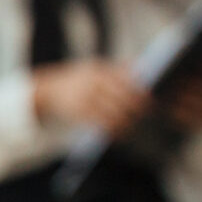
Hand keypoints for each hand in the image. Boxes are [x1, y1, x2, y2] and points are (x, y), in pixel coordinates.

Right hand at [31, 60, 149, 134]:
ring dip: (127, 122)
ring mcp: (85, 99)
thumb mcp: (94, 68)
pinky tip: (121, 134)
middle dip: (137, 108)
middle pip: (122, 98)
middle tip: (147, 114)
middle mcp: (92, 84)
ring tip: (135, 126)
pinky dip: (114, 131)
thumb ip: (117, 69)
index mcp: (98, 71)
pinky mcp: (80, 114)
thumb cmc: (79, 79)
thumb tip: (142, 70)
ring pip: (113, 114)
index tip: (151, 99)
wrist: (49, 90)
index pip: (125, 81)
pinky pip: (102, 124)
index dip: (140, 92)